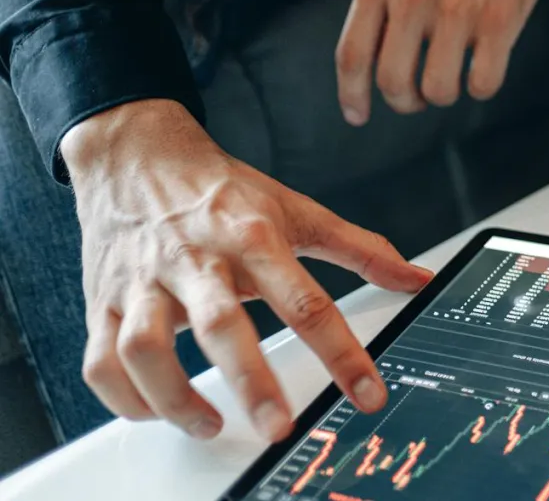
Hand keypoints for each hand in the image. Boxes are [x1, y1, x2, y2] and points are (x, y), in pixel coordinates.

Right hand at [62, 100, 433, 440]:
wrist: (137, 152)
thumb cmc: (222, 190)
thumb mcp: (297, 209)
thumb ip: (361, 249)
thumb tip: (418, 277)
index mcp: (254, 238)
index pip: (306, 301)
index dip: (340, 352)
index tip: (367, 393)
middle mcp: (197, 259)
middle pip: (221, 325)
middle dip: (250, 380)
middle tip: (278, 426)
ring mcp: (144, 280)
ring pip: (144, 346)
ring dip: (174, 396)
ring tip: (211, 426)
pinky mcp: (103, 297)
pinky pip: (100, 357)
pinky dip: (123, 396)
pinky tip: (155, 412)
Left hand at [336, 0, 548, 124]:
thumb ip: (382, 4)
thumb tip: (373, 66)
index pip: (352, 55)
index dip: (352, 95)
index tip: (358, 115)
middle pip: (393, 81)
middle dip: (404, 101)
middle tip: (416, 97)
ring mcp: (458, 10)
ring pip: (438, 90)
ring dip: (443, 95)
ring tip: (452, 78)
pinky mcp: (500, 20)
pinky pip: (483, 83)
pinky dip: (481, 87)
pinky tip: (484, 69)